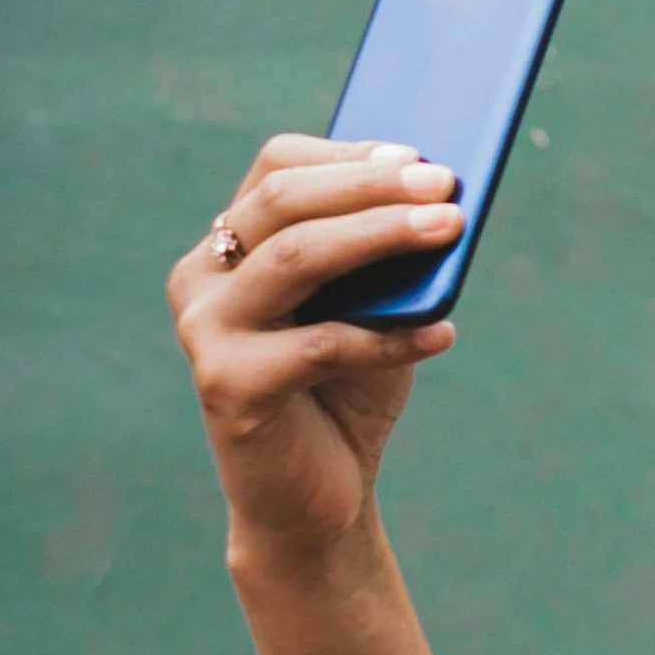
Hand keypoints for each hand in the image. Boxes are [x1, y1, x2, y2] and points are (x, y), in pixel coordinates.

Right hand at [168, 135, 465, 565]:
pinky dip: (391, 337)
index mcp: (229, 246)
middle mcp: (203, 279)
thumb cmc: (347, 392)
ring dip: (381, 235)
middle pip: (284, 202)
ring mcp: (206, 330)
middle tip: (445, 184)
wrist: (317, 499)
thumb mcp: (372, 310)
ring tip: (450, 229)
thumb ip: (387, 259)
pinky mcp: (228, 385)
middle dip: (372, 185)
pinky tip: (443, 335)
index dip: (349, 155)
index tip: (418, 155)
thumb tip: (441, 197)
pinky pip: (321, 344)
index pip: (276, 169)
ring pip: (296, 257)